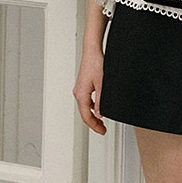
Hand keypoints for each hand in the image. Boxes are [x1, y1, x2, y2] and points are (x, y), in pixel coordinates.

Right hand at [73, 16, 105, 134]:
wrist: (92, 50)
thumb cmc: (96, 63)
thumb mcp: (102, 85)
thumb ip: (101, 102)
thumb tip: (100, 115)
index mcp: (81, 94)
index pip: (86, 116)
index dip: (94, 126)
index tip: (102, 131)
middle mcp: (78, 93)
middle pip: (84, 113)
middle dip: (94, 123)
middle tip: (103, 129)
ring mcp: (80, 89)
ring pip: (85, 107)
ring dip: (93, 115)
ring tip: (102, 121)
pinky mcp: (83, 85)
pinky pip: (86, 100)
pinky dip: (92, 107)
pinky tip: (99, 107)